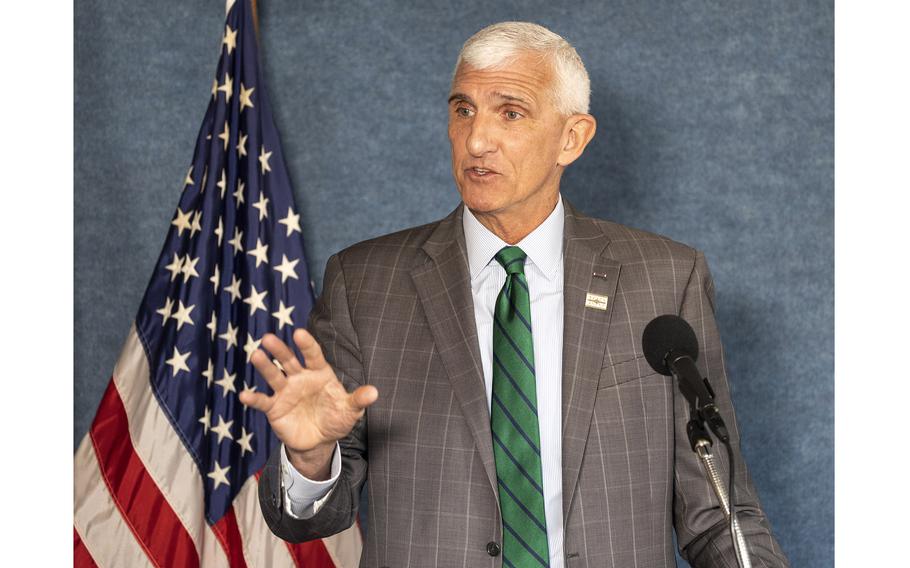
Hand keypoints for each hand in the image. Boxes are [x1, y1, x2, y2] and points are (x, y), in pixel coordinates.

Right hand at [240, 328, 377, 478]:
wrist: (319, 441)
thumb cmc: (336, 419)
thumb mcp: (350, 411)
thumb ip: (359, 400)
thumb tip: (374, 393)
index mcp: (319, 374)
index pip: (313, 356)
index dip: (306, 345)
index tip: (299, 334)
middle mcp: (300, 378)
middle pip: (289, 361)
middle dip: (279, 350)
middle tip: (268, 338)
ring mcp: (286, 392)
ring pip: (274, 375)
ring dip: (265, 366)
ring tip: (255, 355)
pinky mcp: (275, 408)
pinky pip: (263, 401)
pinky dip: (254, 398)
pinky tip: (244, 395)